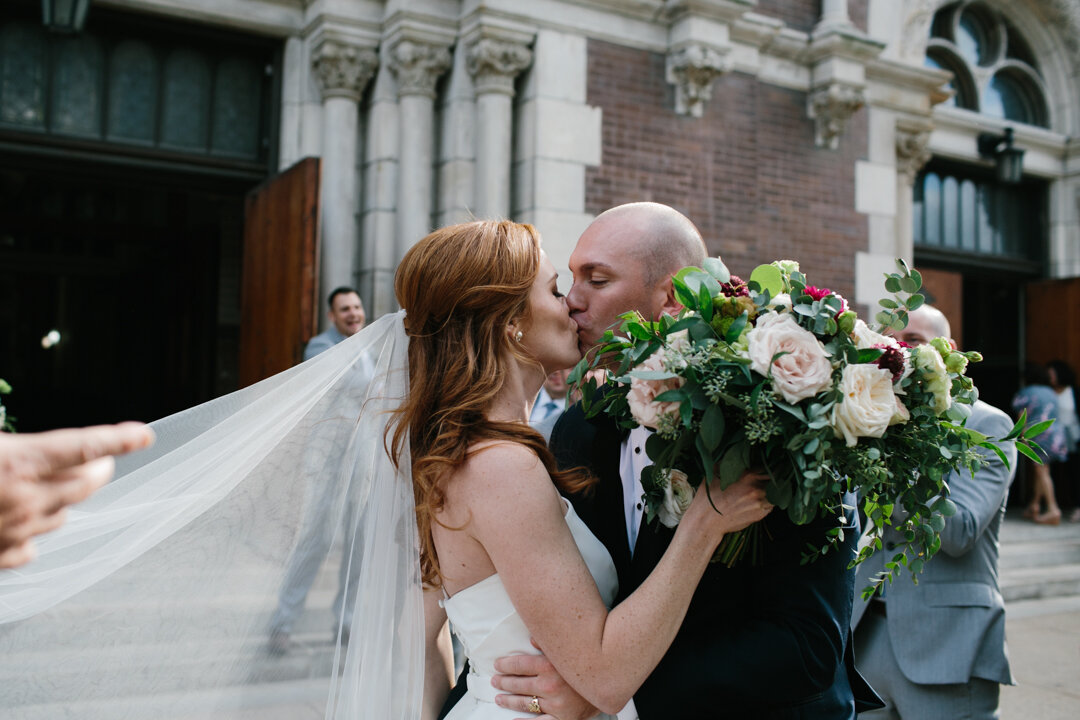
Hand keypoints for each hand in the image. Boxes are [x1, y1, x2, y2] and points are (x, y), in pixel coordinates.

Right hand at [0, 422, 153, 567]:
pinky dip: (33, 535)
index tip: (144, 437)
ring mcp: (15, 531)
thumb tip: (37, 445)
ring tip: (45, 489)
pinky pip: (31, 549)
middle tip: (103, 462)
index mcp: (19, 462)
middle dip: (99, 471)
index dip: (119, 441)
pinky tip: (22, 526)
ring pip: (62, 516)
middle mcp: (26, 499)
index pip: (85, 448)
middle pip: (85, 486)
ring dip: (62, 501)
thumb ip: (17, 445)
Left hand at [492, 640, 600, 719]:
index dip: (505, 664)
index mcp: (550, 666)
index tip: (497, 665)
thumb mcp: (571, 648)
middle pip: (519, 684)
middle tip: (495, 681)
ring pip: (525, 703)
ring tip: (500, 698)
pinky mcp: (563, 719)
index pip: (519, 665)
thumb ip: (551, 643)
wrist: (612, 684)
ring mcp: (556, 704)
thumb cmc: (589, 663)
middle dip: (504, 682)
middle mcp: (551, 685)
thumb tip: (532, 637)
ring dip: (509, 700)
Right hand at [690, 468, 772, 538]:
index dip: (769, 467)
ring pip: (775, 493)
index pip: (768, 467)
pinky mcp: (761, 514)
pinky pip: (772, 505)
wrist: (707, 521)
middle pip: (775, 479)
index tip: (767, 469)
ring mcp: (760, 502)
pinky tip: (757, 502)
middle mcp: (756, 488)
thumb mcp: (714, 473)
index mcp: (747, 475)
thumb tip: (733, 452)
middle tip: (770, 480)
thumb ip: (727, 461)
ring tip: (763, 491)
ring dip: (772, 491)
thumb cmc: (709, 497)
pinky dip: (768, 502)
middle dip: (773, 479)